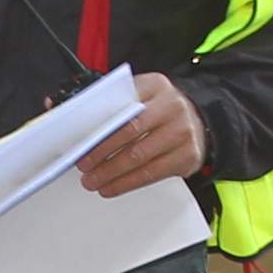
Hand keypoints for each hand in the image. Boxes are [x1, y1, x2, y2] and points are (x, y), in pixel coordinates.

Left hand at [78, 73, 205, 198]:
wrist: (198, 120)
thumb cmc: (160, 109)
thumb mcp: (141, 94)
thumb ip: (114, 102)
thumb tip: (75, 119)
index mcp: (156, 86)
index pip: (122, 105)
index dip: (100, 125)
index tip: (82, 141)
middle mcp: (172, 107)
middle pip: (130, 132)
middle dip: (102, 152)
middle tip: (84, 165)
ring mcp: (183, 132)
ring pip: (139, 157)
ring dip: (111, 173)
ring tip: (93, 181)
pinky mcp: (187, 156)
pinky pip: (152, 174)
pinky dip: (127, 183)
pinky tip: (112, 186)